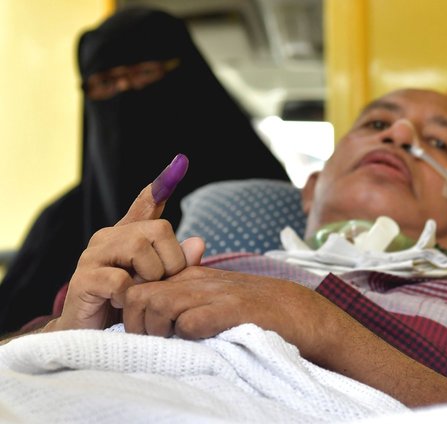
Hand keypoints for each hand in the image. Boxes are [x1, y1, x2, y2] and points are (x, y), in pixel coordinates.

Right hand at [48, 154, 204, 330]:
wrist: (90, 337)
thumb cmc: (127, 305)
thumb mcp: (158, 284)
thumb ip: (178, 263)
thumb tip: (199, 242)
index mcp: (128, 235)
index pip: (146, 204)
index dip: (162, 184)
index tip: (181, 161)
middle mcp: (109, 237)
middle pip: (157, 230)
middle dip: (170, 262)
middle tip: (161, 285)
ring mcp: (93, 256)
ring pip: (139, 249)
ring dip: (151, 277)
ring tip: (142, 293)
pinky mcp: (83, 280)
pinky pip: (119, 278)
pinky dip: (129, 293)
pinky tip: (123, 302)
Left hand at [120, 266, 349, 362]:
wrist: (297, 312)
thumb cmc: (252, 312)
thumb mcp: (213, 298)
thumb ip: (184, 301)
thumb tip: (150, 321)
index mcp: (189, 277)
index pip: (137, 287)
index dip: (132, 315)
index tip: (143, 336)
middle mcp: (196, 281)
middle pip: (138, 296)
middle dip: (136, 325)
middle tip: (154, 345)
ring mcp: (214, 294)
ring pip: (158, 305)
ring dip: (159, 331)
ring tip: (175, 346)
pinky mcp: (231, 310)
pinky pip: (190, 322)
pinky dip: (188, 335)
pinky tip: (201, 342)